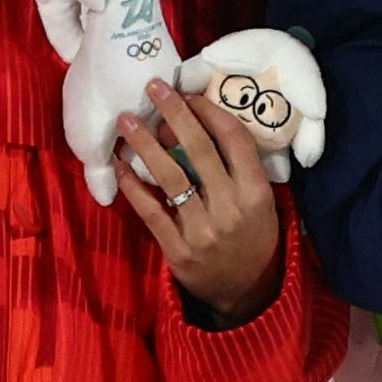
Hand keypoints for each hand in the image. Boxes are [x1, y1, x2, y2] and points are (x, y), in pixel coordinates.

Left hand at [116, 79, 283, 323]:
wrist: (246, 293)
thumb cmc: (254, 238)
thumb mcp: (262, 203)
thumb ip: (241, 170)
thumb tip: (201, 125)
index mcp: (256, 193)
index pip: (233, 140)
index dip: (209, 112)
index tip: (188, 95)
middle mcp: (230, 208)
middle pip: (198, 150)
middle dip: (173, 114)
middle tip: (153, 88)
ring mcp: (202, 231)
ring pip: (169, 177)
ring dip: (145, 144)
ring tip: (127, 120)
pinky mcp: (177, 250)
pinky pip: (150, 211)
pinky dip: (132, 186)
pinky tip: (120, 166)